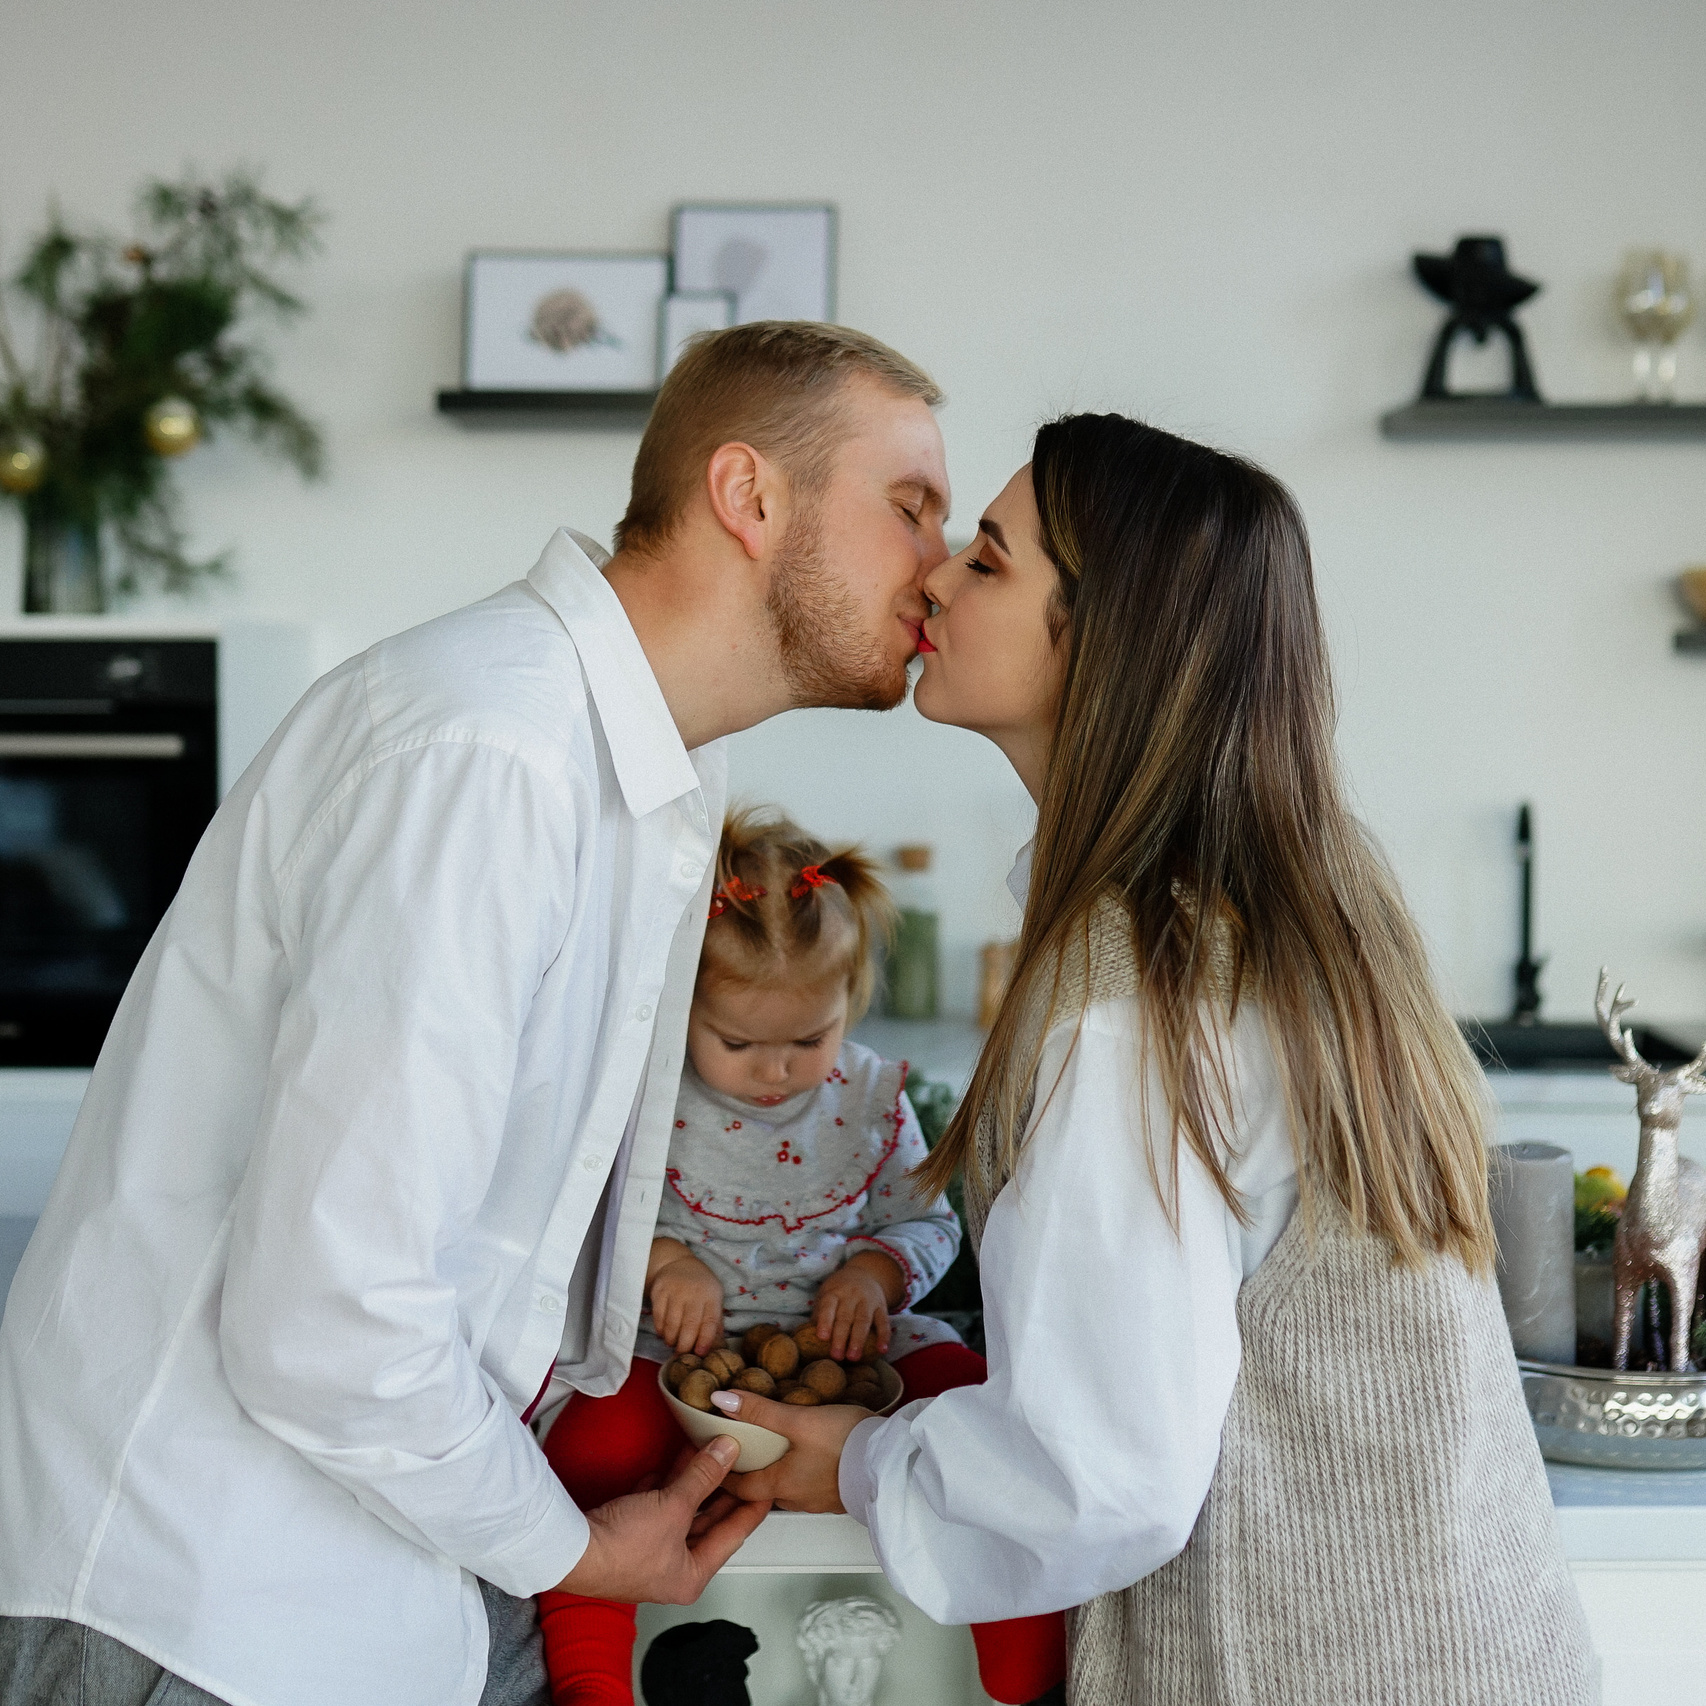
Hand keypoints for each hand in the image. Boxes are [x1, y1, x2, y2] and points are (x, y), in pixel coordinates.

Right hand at [553, 1435, 769, 1601]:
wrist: (570, 1551)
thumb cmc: (621, 1548)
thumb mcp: (673, 1507)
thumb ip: (703, 1476)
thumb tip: (728, 1450)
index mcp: (692, 1575)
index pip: (734, 1534)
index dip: (752, 1506)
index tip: (768, 1485)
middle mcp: (673, 1569)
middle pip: (707, 1522)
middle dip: (721, 1488)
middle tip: (741, 1461)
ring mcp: (649, 1554)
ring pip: (681, 1512)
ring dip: (692, 1481)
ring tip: (709, 1451)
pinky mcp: (628, 1537)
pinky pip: (656, 1508)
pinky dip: (664, 1487)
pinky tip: (670, 1465)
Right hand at [648, 1248, 726, 1355]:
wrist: (677, 1262)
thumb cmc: (700, 1286)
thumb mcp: (713, 1297)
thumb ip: (715, 1321)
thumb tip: (717, 1347)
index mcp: (712, 1295)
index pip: (710, 1321)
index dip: (705, 1340)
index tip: (700, 1353)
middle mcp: (694, 1292)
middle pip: (689, 1325)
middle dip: (685, 1345)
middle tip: (682, 1354)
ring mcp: (675, 1290)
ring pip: (672, 1324)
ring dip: (671, 1340)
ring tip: (673, 1343)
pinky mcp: (659, 1291)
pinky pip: (658, 1317)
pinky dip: (660, 1330)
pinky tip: (664, 1333)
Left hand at [712, 1388, 869, 1512]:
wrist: (890, 1462)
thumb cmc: (845, 1443)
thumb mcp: (798, 1419)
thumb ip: (760, 1410)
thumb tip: (721, 1400)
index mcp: (781, 1484)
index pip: (741, 1488)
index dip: (725, 1475)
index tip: (714, 1463)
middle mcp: (798, 1499)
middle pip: (764, 1489)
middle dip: (752, 1472)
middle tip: (744, 1451)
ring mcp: (821, 1500)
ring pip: (789, 1488)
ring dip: (779, 1473)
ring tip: (776, 1450)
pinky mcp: (840, 1494)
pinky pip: (812, 1486)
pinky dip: (802, 1473)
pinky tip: (811, 1457)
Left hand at [814, 1250, 903, 1359]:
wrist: (865, 1272)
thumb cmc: (839, 1291)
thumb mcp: (826, 1295)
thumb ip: (819, 1314)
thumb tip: (806, 1338)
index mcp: (834, 1292)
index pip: (828, 1306)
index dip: (825, 1321)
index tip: (822, 1337)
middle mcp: (851, 1295)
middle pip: (846, 1317)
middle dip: (841, 1337)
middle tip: (836, 1356)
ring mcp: (868, 1300)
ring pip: (864, 1320)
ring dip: (859, 1339)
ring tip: (854, 1357)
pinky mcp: (882, 1307)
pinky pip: (884, 1322)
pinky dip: (884, 1336)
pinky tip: (882, 1350)